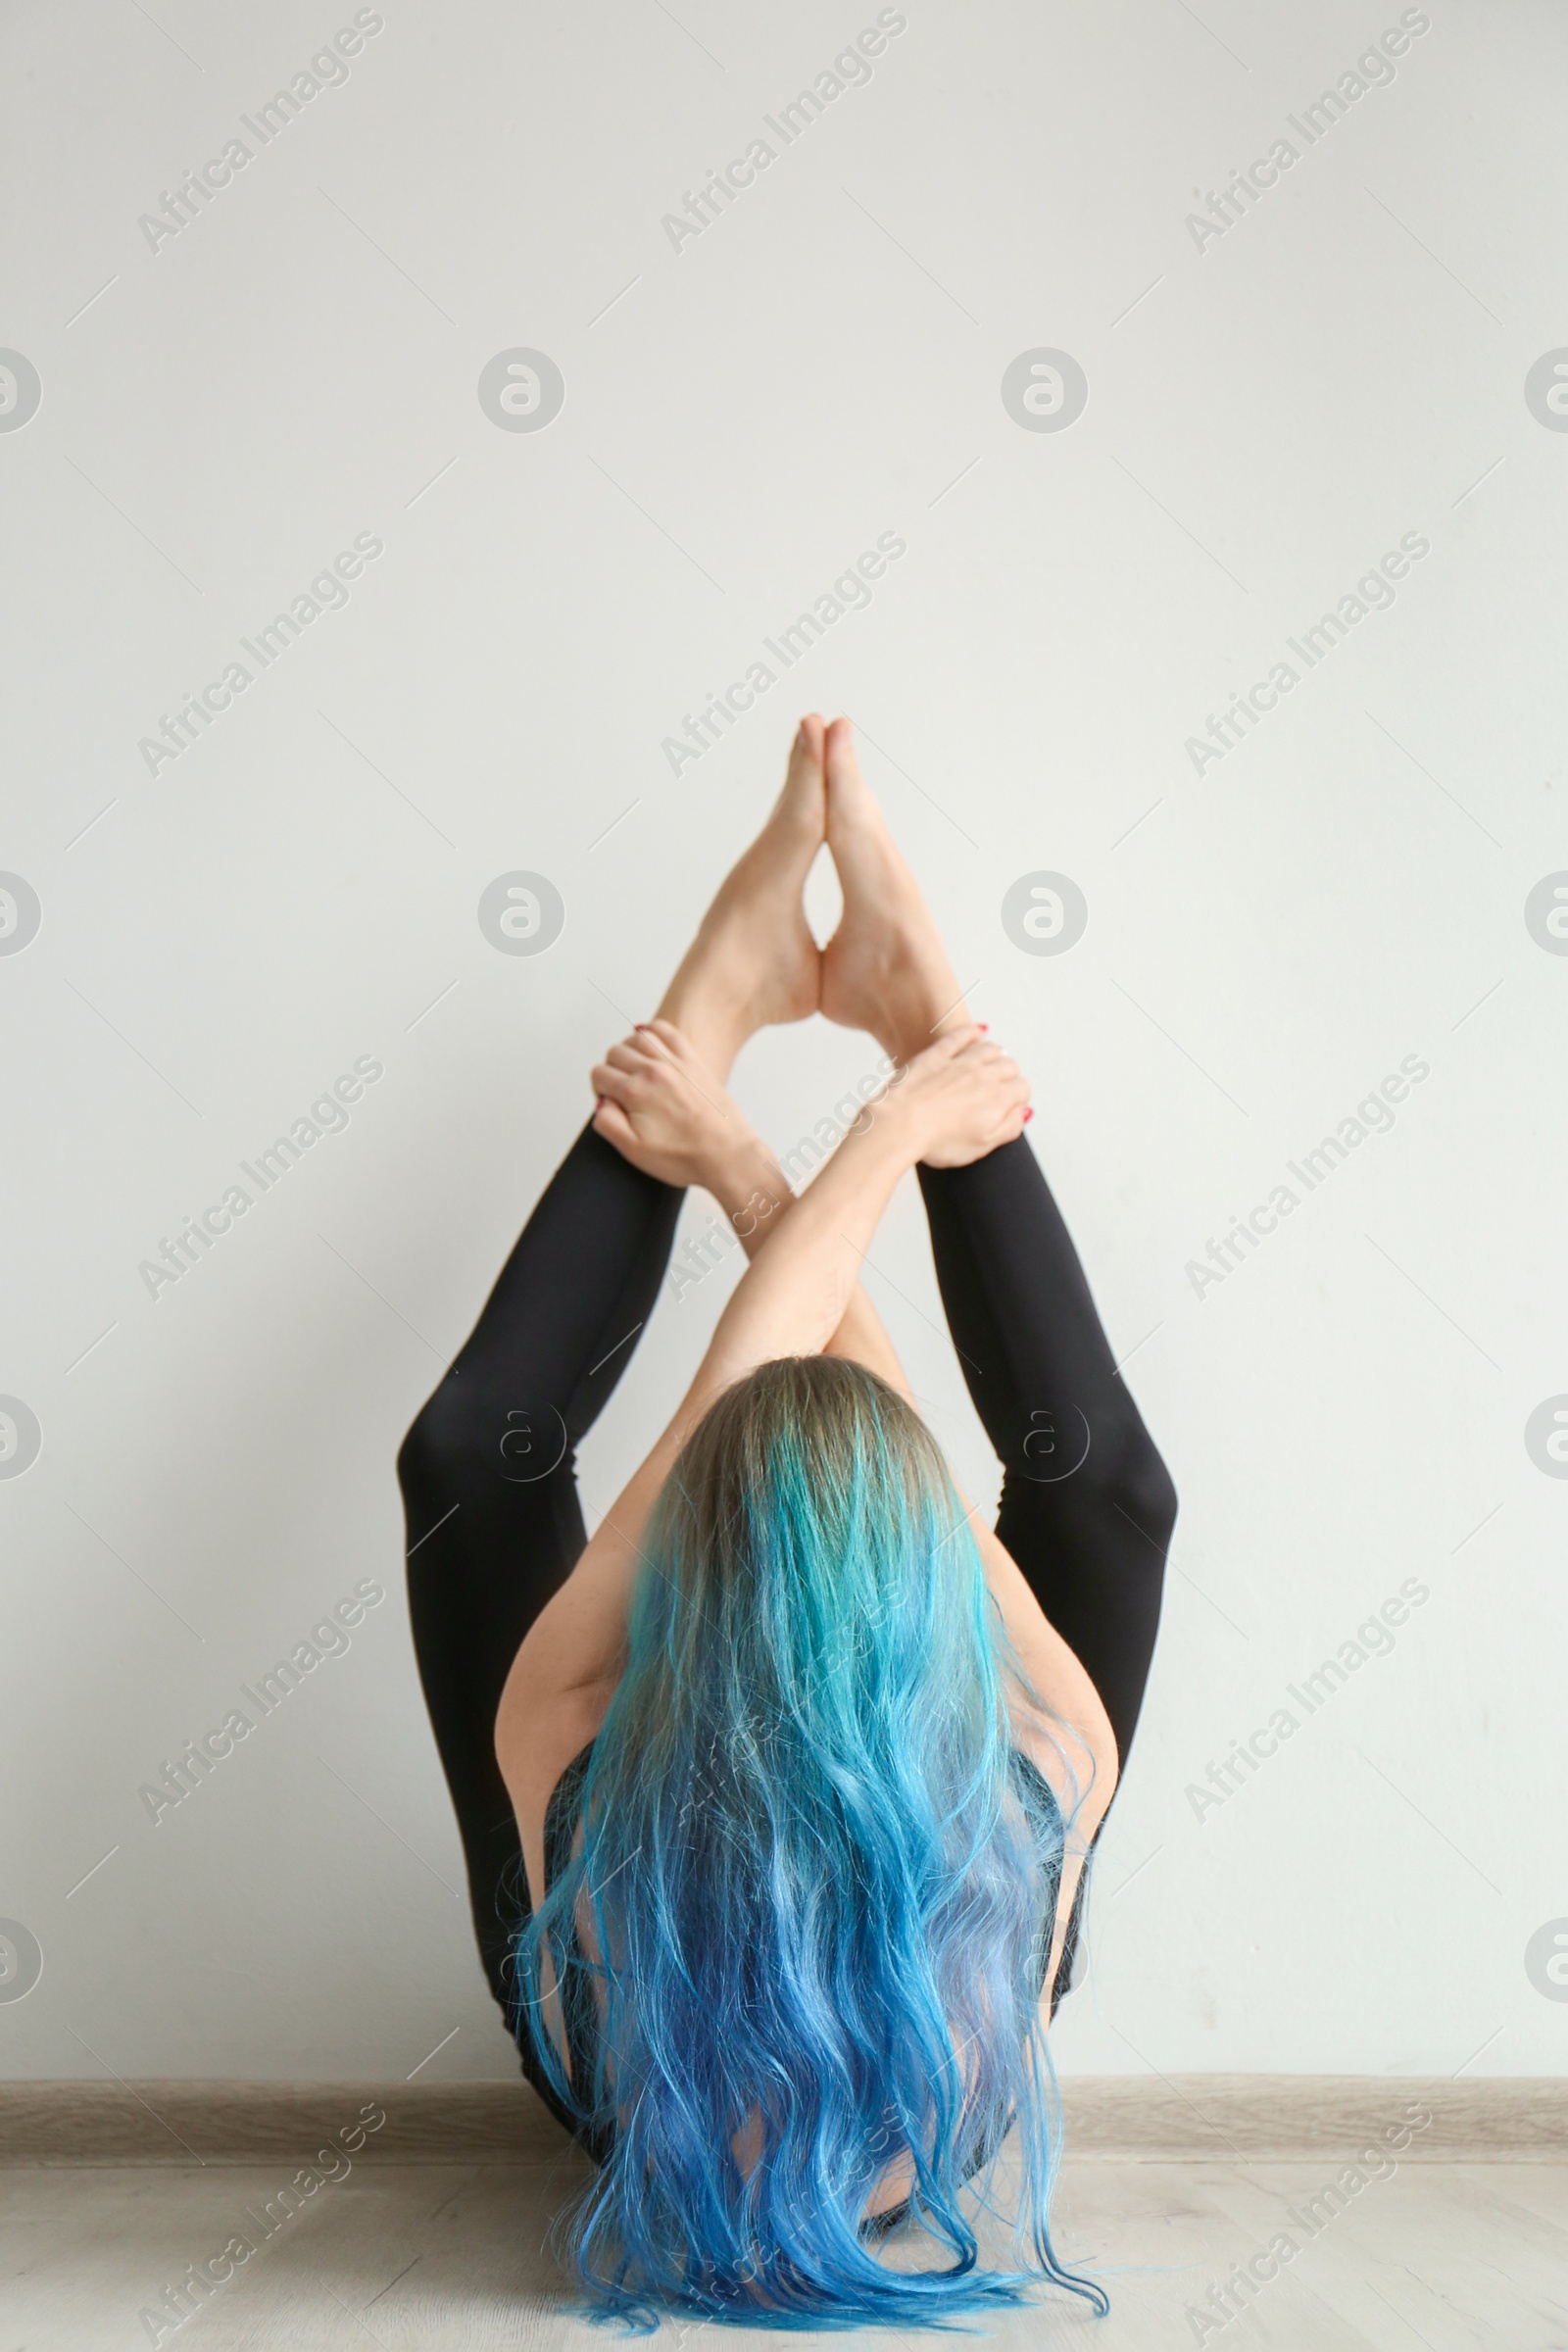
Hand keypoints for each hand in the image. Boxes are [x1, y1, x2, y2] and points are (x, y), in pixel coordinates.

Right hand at [590, 1020, 755, 1191]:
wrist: (726, 1156)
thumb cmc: (684, 1157)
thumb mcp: (633, 1150)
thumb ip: (607, 1123)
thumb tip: (601, 1102)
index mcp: (636, 1092)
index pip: (599, 1074)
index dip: (599, 1089)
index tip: (611, 1103)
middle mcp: (654, 1071)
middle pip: (615, 1052)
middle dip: (611, 1070)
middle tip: (621, 1091)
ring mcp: (675, 1063)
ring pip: (638, 1037)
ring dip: (629, 1049)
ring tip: (632, 1069)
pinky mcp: (693, 1062)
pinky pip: (668, 1032)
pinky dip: (654, 1031)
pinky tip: (650, 1042)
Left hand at [888, 1026, 1030, 1167]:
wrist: (899, 1126)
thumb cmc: (936, 1141)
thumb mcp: (982, 1146)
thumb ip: (1009, 1127)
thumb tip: (1023, 1113)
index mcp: (998, 1099)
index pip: (1022, 1088)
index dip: (1019, 1098)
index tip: (1011, 1105)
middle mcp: (983, 1075)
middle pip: (1009, 1066)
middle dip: (1010, 1076)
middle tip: (1001, 1086)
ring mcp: (958, 1062)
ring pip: (989, 1048)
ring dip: (996, 1053)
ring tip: (995, 1060)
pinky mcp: (935, 1055)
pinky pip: (960, 1036)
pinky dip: (971, 1032)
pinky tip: (977, 1030)